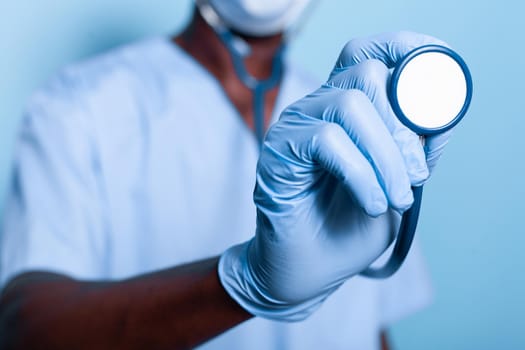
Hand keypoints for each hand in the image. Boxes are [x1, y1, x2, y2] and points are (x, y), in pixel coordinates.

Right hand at [219, 32, 452, 320]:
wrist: (310, 268)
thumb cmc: (349, 225)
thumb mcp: (398, 184)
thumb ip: (416, 149)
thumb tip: (440, 117)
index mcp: (345, 107)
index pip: (367, 54)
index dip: (402, 51)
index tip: (433, 83)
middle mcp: (318, 107)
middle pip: (367, 74)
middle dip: (403, 128)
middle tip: (414, 177)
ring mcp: (295, 124)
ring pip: (351, 104)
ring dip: (385, 156)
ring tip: (395, 198)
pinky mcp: (277, 149)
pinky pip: (327, 139)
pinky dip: (361, 173)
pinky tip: (370, 203)